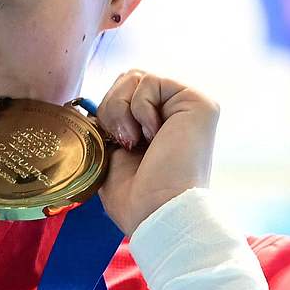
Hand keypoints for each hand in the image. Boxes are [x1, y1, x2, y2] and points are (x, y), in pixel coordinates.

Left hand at [92, 69, 219, 235]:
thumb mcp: (112, 158)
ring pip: (136, 76)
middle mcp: (176, 113)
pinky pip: (151, 81)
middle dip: (112, 108)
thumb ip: (110, 127)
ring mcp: (189, 106)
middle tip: (123, 141)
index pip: (122, 94)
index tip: (115, 145)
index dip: (107, 113)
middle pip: (128, 79)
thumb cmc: (136, 199)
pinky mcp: (199, 102)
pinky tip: (154, 136)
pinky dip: (140, 108)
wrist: (158, 213)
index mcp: (158, 126)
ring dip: (122, 109)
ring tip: (136, 140)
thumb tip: (90, 108)